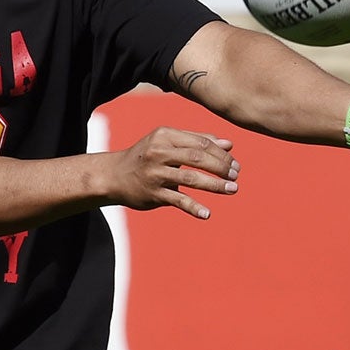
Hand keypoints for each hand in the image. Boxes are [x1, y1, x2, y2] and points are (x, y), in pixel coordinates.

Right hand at [102, 128, 240, 218]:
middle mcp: (159, 152)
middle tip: (235, 176)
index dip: (221, 154)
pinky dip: (194, 207)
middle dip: (221, 167)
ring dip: (215, 185)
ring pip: (191, 178)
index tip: (235, 164)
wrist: (114, 176)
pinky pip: (178, 200)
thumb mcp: (168, 143)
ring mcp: (155, 174)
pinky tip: (207, 214)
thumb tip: (229, 145)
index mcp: (165, 136)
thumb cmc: (147, 157)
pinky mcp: (153, 193)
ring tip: (232, 189)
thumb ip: (197, 141)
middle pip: (197, 158)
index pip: (200, 143)